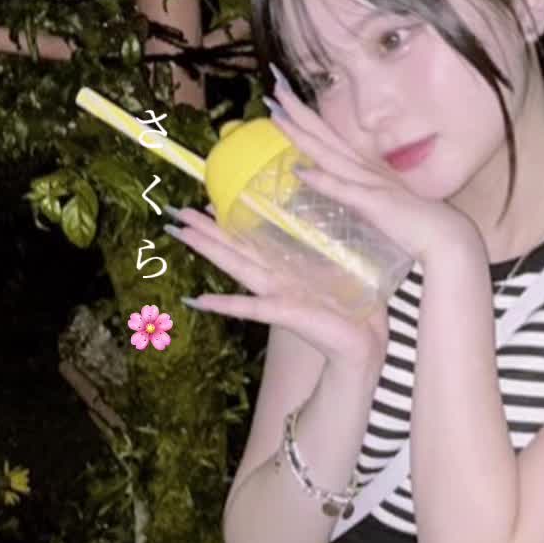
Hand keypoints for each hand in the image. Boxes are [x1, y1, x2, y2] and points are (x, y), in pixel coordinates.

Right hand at [163, 203, 391, 372]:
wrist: (365, 338)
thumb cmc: (355, 303)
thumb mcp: (340, 262)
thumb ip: (324, 242)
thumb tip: (317, 212)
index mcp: (287, 265)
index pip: (252, 238)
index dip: (228, 221)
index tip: (206, 204)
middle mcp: (275, 278)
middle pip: (234, 248)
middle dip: (206, 231)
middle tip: (178, 213)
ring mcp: (276, 294)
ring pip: (236, 266)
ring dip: (208, 250)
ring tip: (182, 235)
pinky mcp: (286, 312)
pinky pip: (250, 308)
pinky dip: (224, 305)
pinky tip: (198, 302)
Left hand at [264, 71, 477, 271]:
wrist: (446, 237)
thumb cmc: (415, 223)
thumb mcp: (377, 204)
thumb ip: (354, 193)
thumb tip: (325, 183)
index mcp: (363, 168)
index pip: (328, 138)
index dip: (305, 119)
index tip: (283, 99)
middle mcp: (363, 169)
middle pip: (324, 135)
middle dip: (298, 112)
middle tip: (274, 88)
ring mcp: (368, 183)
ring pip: (328, 153)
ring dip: (302, 133)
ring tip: (278, 114)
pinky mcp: (373, 203)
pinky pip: (343, 189)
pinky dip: (322, 179)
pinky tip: (301, 169)